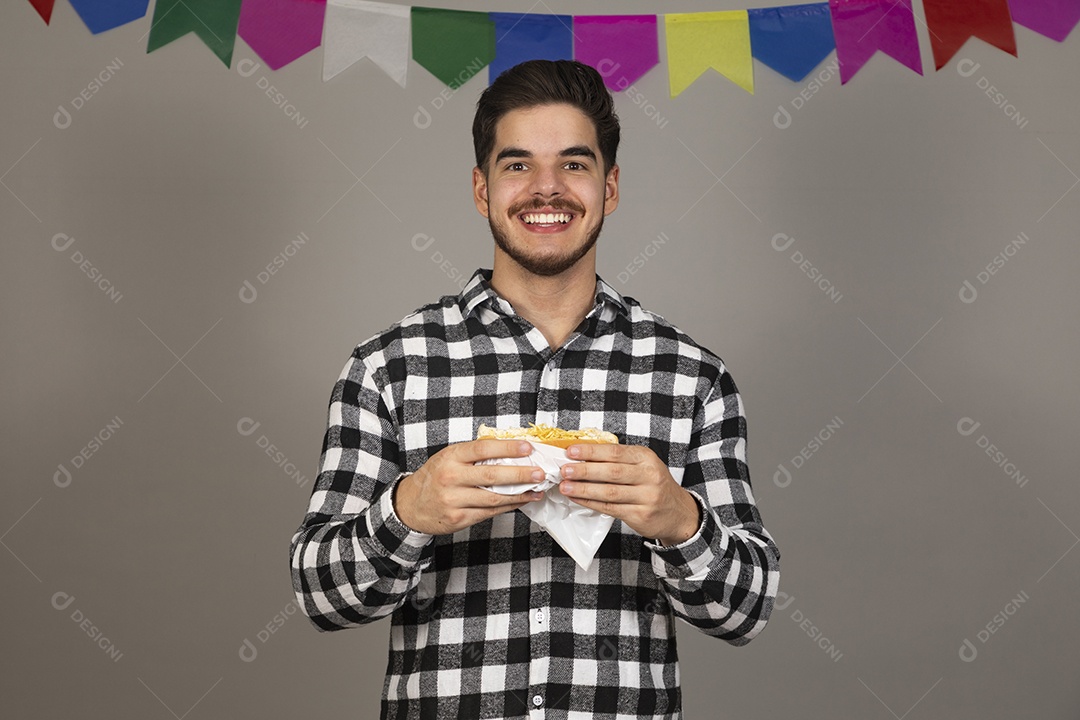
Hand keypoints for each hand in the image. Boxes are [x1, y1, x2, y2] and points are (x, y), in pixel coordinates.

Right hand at [394, 440, 545, 534]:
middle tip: (539, 473)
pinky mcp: (458, 518)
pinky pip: (489, 512)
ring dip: (519, 494)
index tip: (527, 448)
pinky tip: (521, 501)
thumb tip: (510, 450)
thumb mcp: (448, 458)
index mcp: (450, 457)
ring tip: (536, 490)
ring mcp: (454, 500)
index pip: (483, 449)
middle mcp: (451, 478)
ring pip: (494, 497)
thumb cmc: (434, 477)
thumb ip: (474, 454)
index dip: (507, 448)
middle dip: (520, 474)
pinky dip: (508, 506)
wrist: (410, 505)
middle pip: (492, 475)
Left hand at [558, 444, 701, 545]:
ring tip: (565, 486)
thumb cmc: (654, 485)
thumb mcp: (644, 465)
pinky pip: (610, 508)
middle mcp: (649, 476)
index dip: (591, 452)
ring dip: (584, 489)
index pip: (615, 452)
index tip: (571, 451)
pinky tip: (577, 498)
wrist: (678, 512)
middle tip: (565, 469)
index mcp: (646, 458)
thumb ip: (619, 459)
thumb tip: (583, 453)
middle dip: (584, 470)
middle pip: (611, 472)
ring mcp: (646, 497)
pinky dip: (590, 502)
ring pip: (609, 492)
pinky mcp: (640, 515)